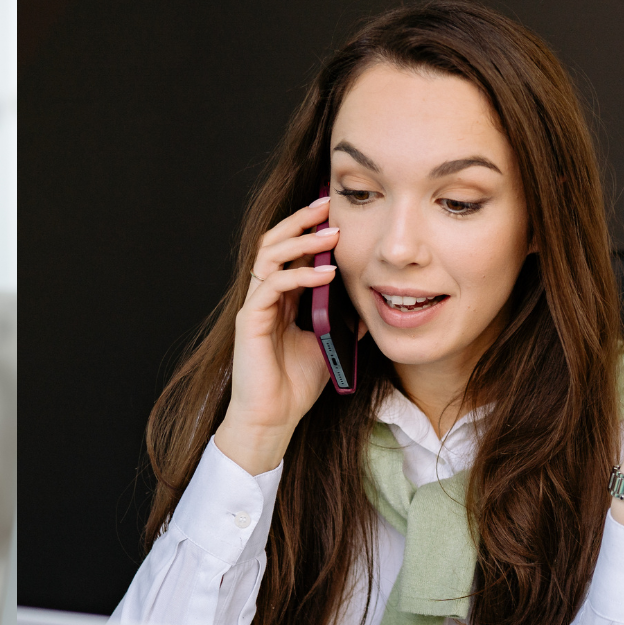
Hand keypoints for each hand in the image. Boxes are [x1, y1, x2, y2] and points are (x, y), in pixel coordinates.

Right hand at [215, 194, 349, 474]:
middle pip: (275, 242)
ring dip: (301, 240)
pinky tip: (326, 272)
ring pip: (270, 255)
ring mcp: (256, 306)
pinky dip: (300, 274)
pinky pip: (273, 285)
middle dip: (301, 220)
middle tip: (328, 206)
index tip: (336, 213)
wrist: (273, 418)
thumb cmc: (296, 385)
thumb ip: (343, 319)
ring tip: (330, 234)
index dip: (310, 229)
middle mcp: (265, 296)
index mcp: (282, 298)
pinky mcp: (251, 320)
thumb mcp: (331, 343)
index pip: (291, 251)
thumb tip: (372, 300)